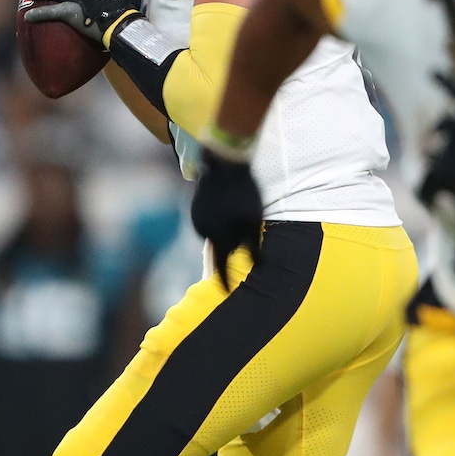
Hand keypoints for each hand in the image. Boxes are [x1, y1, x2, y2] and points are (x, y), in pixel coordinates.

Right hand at [192, 148, 263, 290]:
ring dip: (224, 230)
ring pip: (213, 234)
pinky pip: (207, 222)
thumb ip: (253, 245)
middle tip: (242, 228)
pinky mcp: (194, 208)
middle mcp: (203, 230)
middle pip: (219, 247)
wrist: (224, 163)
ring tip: (235, 211)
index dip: (225, 280)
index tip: (227, 292)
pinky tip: (225, 206)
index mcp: (219, 235)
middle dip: (229, 246)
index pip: (222, 265)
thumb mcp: (254, 220)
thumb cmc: (245, 192)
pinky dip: (216, 219)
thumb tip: (259, 267)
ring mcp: (196, 218)